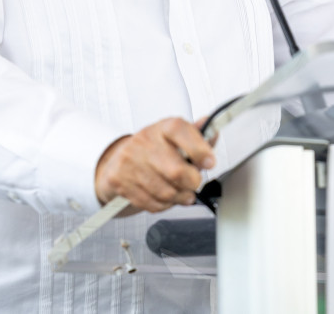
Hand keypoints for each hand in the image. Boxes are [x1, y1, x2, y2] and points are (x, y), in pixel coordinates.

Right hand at [94, 117, 215, 212]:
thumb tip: (213, 133)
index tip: (210, 162)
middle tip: (194, 182)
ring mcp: (130, 161)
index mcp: (162, 128)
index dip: (199, 148)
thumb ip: (198, 137)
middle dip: (192, 182)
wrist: (120, 160)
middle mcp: (144, 141)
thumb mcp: (176, 138)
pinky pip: (151, 203)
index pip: (180, 130)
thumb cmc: (154, 149)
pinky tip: (164, 197)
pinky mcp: (119, 180)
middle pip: (176, 170)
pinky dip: (164, 205)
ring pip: (165, 192)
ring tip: (182, 192)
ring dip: (179, 197)